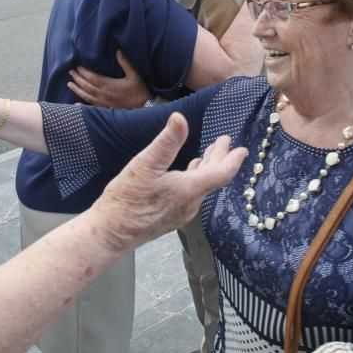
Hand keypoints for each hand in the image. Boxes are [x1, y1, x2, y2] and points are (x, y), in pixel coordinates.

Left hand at [68, 50, 150, 108]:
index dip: (84, 72)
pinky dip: (82, 106)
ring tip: (69, 84)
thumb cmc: (139, 90)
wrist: (144, 107)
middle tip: (70, 73)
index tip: (78, 67)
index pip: (92, 78)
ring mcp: (103, 103)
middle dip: (78, 79)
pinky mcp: (105, 110)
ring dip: (77, 90)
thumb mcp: (134, 75)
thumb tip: (118, 51)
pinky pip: (91, 108)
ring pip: (86, 96)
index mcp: (109, 85)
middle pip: (87, 86)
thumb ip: (125, 63)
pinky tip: (75, 105)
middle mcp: (104, 95)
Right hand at [91, 112, 246, 252]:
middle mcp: (190, 204)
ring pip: (201, 187)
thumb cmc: (126, 199)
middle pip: (212, 179)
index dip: (233, 160)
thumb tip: (180, 118)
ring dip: (207, 168)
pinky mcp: (170, 218)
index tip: (242, 149)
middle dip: (220, 159)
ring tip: (209, 154)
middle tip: (225, 142)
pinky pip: (191, 196)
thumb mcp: (144, 165)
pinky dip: (195, 180)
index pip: (221, 174)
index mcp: (189, 190)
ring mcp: (181, 214)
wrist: (109, 233)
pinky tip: (188, 174)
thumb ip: (166, 142)